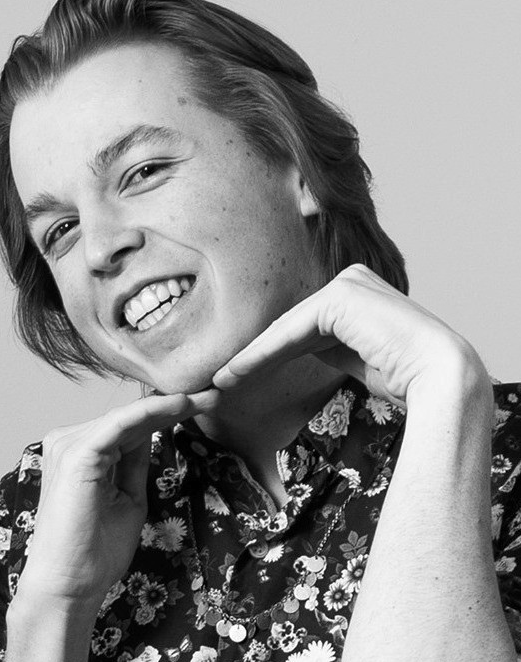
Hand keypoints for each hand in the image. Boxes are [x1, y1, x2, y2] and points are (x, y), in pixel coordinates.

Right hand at [16, 389, 219, 609]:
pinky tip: (179, 405)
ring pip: (128, 416)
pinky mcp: (77, 454)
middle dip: (173, 405)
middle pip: (129, 417)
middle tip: (211, 396)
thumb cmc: (94, 551)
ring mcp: (69, 445)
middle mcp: (70, 442)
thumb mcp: (128, 497)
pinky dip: (151, 411)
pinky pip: (121, 424)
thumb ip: (135, 462)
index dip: (166, 413)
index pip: (128, 425)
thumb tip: (152, 431)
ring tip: (204, 399)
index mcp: (80, 453)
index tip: (202, 406)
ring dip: (168, 405)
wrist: (70, 588)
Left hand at [212, 264, 487, 407]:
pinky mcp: (340, 296)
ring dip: (252, 357)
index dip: (271, 353)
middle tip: (222, 379)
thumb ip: (333, 346)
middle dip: (256, 354)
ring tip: (221, 380)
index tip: (241, 376)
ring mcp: (346, 284)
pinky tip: (237, 372)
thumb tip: (305, 347)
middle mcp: (351, 281)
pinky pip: (291, 331)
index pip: (304, 326)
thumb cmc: (408, 376)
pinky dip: (263, 354)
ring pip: (287, 328)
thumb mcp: (359, 358)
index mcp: (358, 293)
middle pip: (292, 325)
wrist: (439, 378)